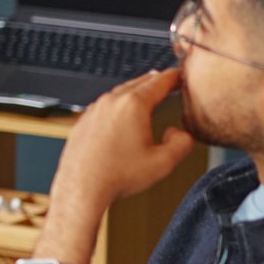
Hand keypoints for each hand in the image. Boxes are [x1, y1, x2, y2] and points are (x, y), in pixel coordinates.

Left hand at [50, 67, 194, 236]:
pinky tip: (122, 115)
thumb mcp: (163, 163)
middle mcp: (110, 101)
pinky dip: (118, 104)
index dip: (174, 77)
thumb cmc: (117, 177)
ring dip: (135, 90)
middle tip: (168, 80)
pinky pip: (104, 106)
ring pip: (119, 92)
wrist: (81, 188)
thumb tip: (180, 132)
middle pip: (139, 82)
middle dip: (155, 80)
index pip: (159, 81)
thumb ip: (182, 143)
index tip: (181, 75)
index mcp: (132, 105)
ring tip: (147, 93)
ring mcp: (94, 110)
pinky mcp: (83, 121)